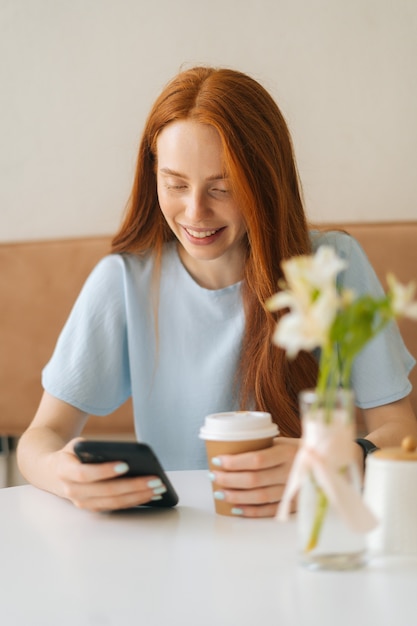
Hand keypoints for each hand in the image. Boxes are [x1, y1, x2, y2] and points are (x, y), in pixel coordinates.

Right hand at [52, 438, 167, 511]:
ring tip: (158, 487)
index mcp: (64, 471)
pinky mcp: (93, 508)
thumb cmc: (71, 455)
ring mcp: (82, 503)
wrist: (52, 472)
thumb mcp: (77, 445)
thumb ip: (94, 448)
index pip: (85, 474)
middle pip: (106, 491)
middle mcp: (72, 491)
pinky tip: (151, 494)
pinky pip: (116, 506)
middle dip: (133, 486)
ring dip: (138, 496)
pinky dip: (135, 501)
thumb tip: (124, 455)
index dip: (105, 471)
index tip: (126, 464)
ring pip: (113, 502)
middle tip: (155, 479)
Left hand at [208, 437, 298, 517]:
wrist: (327, 465)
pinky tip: (236, 508)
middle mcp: (291, 472)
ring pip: (259, 497)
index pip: (256, 460)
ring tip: (220, 493)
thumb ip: (264, 447)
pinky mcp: (294, 505)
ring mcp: (293, 491)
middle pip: (254, 480)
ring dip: (236, 496)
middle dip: (229, 479)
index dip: (234, 462)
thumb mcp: (285, 442)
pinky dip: (251, 511)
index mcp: (287, 453)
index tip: (218, 460)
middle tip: (214, 476)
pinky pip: (269, 511)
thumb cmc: (299, 450)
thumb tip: (232, 451)